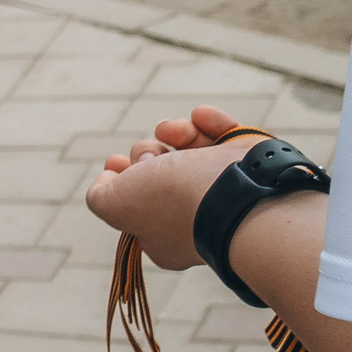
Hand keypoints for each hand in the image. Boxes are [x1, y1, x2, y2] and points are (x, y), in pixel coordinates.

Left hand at [84, 105, 258, 270]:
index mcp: (167, 233)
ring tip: (173, 130)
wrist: (237, 193)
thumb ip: (100, 197)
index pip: (139, 204)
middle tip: (151, 157)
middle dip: (148, 152)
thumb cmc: (174, 202)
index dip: (122, 180)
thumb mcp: (116, 205)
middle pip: (163, 171)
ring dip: (177, 131)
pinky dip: (211, 122)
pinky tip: (201, 118)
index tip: (115, 163)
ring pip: (192, 149)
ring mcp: (226, 187)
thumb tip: (110, 179)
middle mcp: (197, 212)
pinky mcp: (251, 162)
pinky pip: (226, 135)